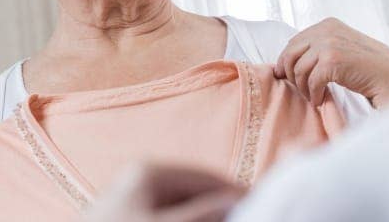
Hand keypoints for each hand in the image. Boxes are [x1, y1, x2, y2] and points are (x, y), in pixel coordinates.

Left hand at [85, 165, 245, 221]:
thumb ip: (202, 214)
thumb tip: (236, 201)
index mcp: (150, 171)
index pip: (207, 177)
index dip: (235, 193)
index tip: (258, 207)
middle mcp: (142, 176)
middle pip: (196, 189)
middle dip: (218, 206)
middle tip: (240, 215)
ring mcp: (134, 195)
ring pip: (184, 203)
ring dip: (204, 214)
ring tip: (222, 219)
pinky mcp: (129, 212)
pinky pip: (168, 212)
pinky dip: (185, 218)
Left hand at [274, 17, 388, 107]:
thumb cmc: (366, 66)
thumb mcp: (340, 47)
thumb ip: (317, 48)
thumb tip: (283, 64)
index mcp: (326, 24)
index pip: (293, 42)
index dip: (285, 61)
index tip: (285, 76)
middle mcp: (326, 30)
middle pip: (290, 54)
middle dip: (290, 75)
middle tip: (299, 89)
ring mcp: (329, 44)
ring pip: (298, 70)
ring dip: (303, 88)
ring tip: (313, 96)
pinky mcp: (333, 61)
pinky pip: (311, 81)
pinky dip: (314, 94)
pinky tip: (320, 99)